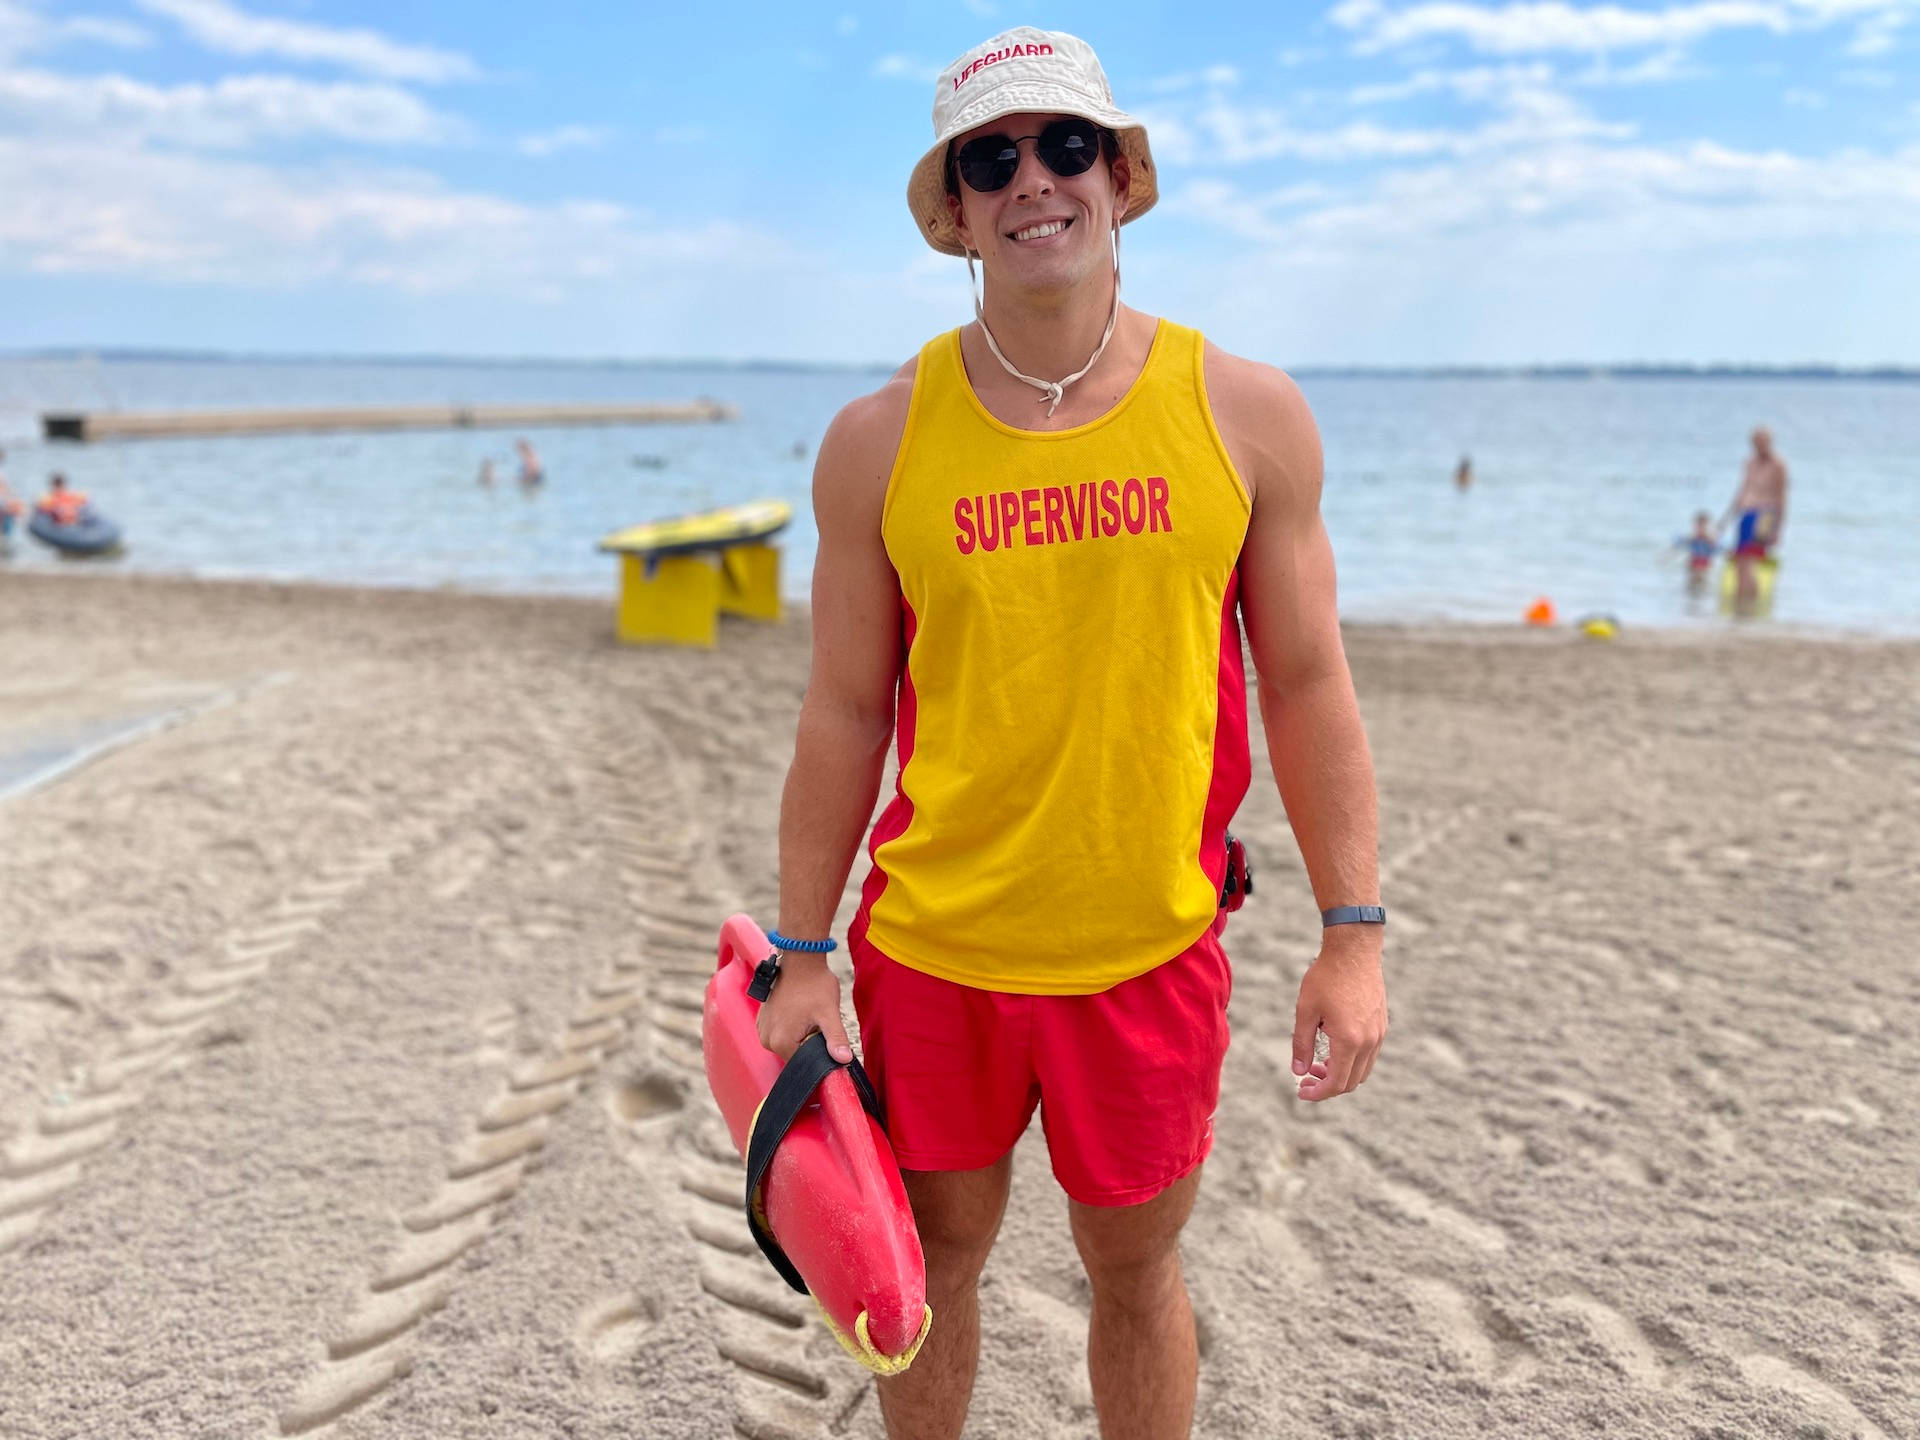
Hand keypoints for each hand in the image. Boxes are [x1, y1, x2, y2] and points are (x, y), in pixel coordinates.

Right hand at [755, 953, 854, 1063]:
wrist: (800, 960)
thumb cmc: (814, 984)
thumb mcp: (829, 1013)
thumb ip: (836, 1038)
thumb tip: (844, 1060)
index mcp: (780, 1042)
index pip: (804, 1063)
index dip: (819, 1053)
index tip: (824, 1035)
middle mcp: (767, 1040)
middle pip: (795, 1055)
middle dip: (809, 1043)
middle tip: (817, 1021)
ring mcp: (763, 1030)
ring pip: (789, 1044)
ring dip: (801, 1035)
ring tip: (807, 1014)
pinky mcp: (763, 1022)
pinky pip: (781, 1034)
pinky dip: (792, 1028)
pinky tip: (799, 1012)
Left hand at [1291, 935, 1387, 1101]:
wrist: (1354, 950)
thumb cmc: (1326, 977)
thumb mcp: (1305, 1011)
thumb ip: (1301, 1044)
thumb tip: (1298, 1072)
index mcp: (1349, 1040)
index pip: (1337, 1083)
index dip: (1318, 1093)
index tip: (1301, 1091)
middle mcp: (1369, 1041)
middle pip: (1352, 1082)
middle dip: (1328, 1086)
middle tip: (1306, 1077)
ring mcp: (1379, 1033)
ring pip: (1363, 1070)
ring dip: (1341, 1074)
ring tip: (1318, 1063)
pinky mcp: (1382, 1025)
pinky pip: (1369, 1055)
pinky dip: (1352, 1061)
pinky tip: (1333, 1047)